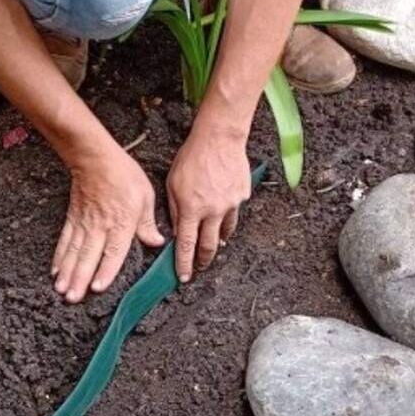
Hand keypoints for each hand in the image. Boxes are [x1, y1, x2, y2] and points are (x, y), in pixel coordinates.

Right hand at [52, 146, 164, 302]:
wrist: (95, 157)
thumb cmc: (123, 175)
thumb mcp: (145, 197)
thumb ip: (147, 224)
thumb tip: (156, 242)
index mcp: (121, 223)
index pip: (113, 252)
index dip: (105, 270)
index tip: (97, 287)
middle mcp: (101, 226)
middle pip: (89, 257)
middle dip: (80, 279)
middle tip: (73, 297)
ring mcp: (84, 223)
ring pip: (74, 252)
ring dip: (67, 273)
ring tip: (62, 290)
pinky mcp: (72, 219)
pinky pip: (65, 241)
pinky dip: (59, 258)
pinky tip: (55, 272)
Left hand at [167, 125, 250, 282]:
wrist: (219, 138)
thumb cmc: (192, 157)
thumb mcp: (172, 184)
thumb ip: (175, 211)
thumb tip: (177, 232)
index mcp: (191, 209)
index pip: (186, 245)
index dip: (184, 264)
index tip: (183, 277)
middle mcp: (212, 211)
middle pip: (209, 246)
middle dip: (203, 260)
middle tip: (200, 267)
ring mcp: (230, 204)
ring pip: (225, 231)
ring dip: (218, 239)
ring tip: (214, 242)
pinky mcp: (242, 195)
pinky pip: (234, 211)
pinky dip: (228, 214)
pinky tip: (223, 208)